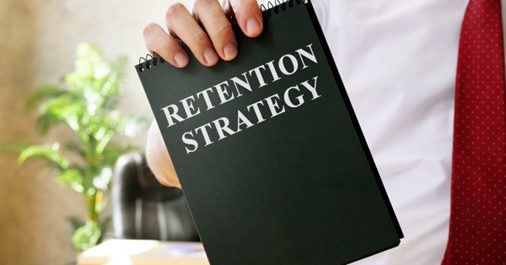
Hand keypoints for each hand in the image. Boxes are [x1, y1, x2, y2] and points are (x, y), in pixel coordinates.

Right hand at [143, 0, 263, 67]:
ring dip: (194, 37)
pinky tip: (182, 62)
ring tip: (209, 61)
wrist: (207, 90)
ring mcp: (177, 24)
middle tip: (229, 54)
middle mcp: (199, 12)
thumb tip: (257, 42)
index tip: (254, 31)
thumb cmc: (230, 67)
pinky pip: (151, 32)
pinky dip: (166, 46)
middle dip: (218, 29)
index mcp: (225, 9)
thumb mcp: (244, 57)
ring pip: (175, 12)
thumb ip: (250, 48)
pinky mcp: (156, 39)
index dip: (244, 8)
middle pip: (203, 2)